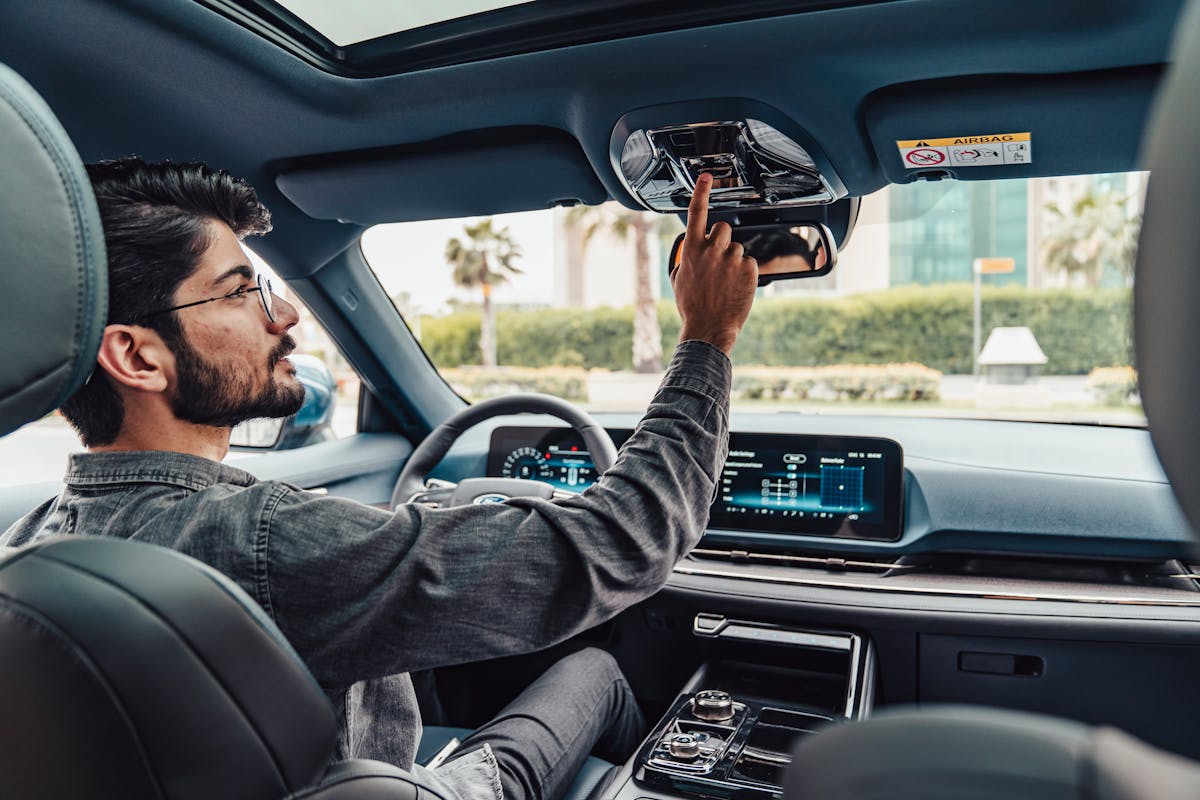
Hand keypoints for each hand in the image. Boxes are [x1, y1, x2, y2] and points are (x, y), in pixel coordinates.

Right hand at [672, 173, 757, 354]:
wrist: (709, 329)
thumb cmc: (692, 307)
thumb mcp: (679, 279)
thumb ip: (687, 258)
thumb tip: (694, 251)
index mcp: (692, 250)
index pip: (698, 212)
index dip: (702, 192)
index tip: (706, 176)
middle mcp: (712, 250)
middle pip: (723, 228)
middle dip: (722, 240)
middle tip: (718, 260)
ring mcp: (732, 259)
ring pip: (737, 248)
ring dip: (733, 261)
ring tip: (725, 282)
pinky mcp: (749, 269)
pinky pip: (749, 262)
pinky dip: (745, 273)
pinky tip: (735, 288)